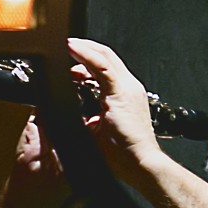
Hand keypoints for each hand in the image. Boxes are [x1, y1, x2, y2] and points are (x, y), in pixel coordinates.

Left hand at [67, 37, 161, 181]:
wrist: (140, 163)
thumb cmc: (123, 154)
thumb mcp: (97, 127)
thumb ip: (86, 113)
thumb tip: (67, 108)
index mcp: (125, 95)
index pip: (106, 67)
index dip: (87, 59)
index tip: (70, 58)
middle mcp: (129, 88)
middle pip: (106, 57)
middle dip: (85, 48)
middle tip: (66, 45)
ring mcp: (127, 88)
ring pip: (104, 57)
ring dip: (84, 48)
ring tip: (67, 44)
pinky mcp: (121, 92)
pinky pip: (101, 66)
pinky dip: (85, 55)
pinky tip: (72, 49)